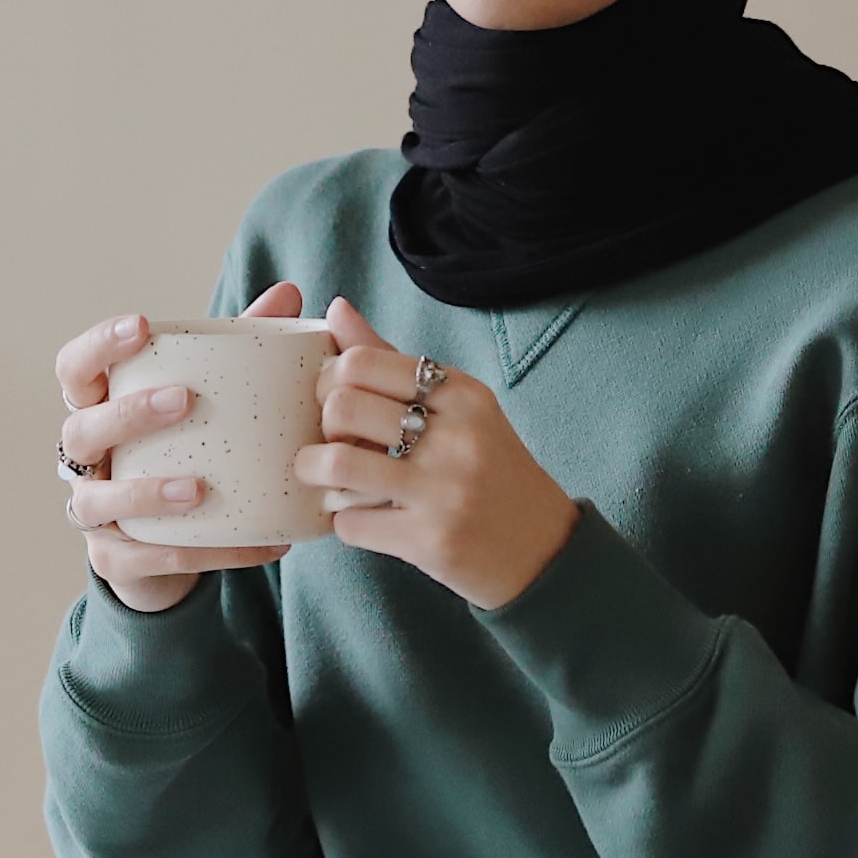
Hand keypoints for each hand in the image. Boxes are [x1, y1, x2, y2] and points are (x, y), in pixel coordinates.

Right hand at [55, 283, 306, 614]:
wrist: (164, 543)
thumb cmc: (180, 448)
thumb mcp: (206, 396)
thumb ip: (240, 347)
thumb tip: (292, 294)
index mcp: (97, 407)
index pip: (75, 368)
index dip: (100, 345)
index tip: (142, 326)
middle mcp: (83, 458)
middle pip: (82, 430)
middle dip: (129, 413)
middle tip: (183, 400)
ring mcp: (92, 511)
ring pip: (100, 501)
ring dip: (146, 492)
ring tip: (198, 489)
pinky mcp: (116, 558)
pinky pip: (153, 558)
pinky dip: (208, 553)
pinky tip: (262, 543)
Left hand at [298, 298, 577, 609]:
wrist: (543, 548)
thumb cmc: (491, 469)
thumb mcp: (457, 407)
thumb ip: (391, 362)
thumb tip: (336, 309)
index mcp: (463, 394)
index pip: (363, 362)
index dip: (330, 379)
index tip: (335, 399)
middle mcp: (458, 436)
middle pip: (343, 406)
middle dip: (321, 425)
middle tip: (331, 439)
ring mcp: (444, 490)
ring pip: (338, 464)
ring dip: (314, 471)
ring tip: (322, 475)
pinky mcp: (430, 540)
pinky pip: (350, 522)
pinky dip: (341, 519)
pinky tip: (358, 514)